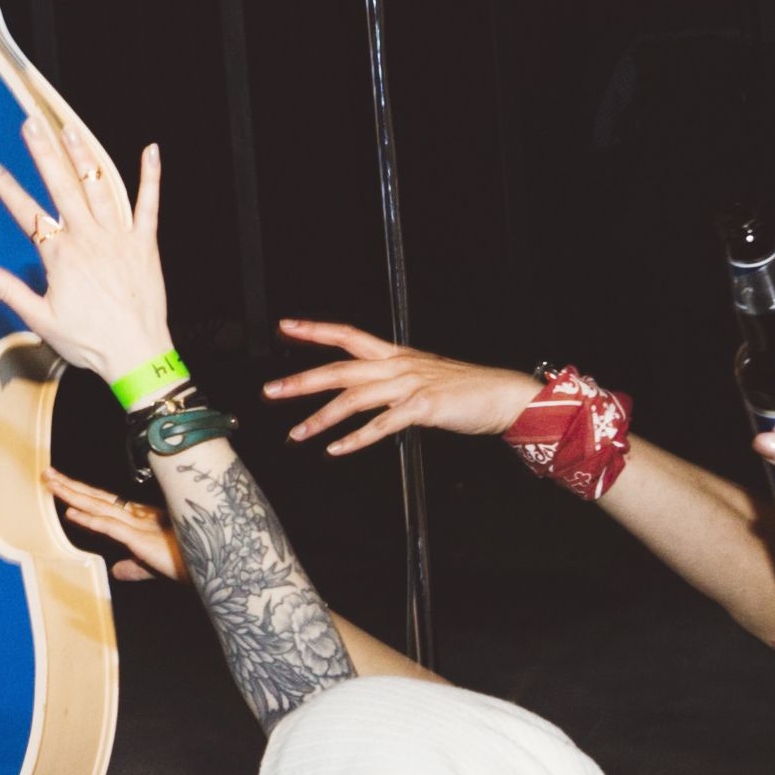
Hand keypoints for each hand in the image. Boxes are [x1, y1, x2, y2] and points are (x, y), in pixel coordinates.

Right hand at [0, 115, 173, 391]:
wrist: (136, 354)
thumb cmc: (89, 342)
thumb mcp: (41, 319)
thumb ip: (8, 290)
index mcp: (61, 256)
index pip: (27, 214)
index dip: (7, 189)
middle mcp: (88, 239)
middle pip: (62, 187)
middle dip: (44, 153)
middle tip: (31, 124)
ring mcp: (119, 238)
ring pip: (99, 186)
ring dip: (83, 155)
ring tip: (70, 128)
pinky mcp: (145, 244)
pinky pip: (149, 204)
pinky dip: (150, 177)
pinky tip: (150, 151)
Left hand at [42, 465, 183, 586]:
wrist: (216, 566)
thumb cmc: (191, 562)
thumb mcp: (154, 567)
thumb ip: (135, 568)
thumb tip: (117, 570)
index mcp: (142, 521)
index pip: (106, 505)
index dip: (84, 495)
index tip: (63, 487)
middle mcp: (139, 518)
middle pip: (98, 498)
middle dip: (72, 486)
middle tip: (48, 473)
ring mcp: (140, 526)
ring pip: (100, 506)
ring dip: (73, 494)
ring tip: (51, 483)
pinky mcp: (142, 539)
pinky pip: (110, 526)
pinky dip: (90, 518)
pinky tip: (71, 512)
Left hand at [263, 317, 540, 452]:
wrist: (503, 395)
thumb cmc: (466, 390)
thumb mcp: (423, 379)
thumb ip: (392, 385)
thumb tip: (367, 397)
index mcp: (396, 355)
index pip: (348, 335)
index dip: (316, 330)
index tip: (286, 326)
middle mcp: (398, 365)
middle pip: (340, 370)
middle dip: (302, 380)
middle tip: (271, 391)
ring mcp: (409, 385)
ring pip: (353, 399)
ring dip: (321, 418)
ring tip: (297, 434)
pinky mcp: (422, 407)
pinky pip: (382, 424)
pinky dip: (356, 438)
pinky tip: (336, 449)